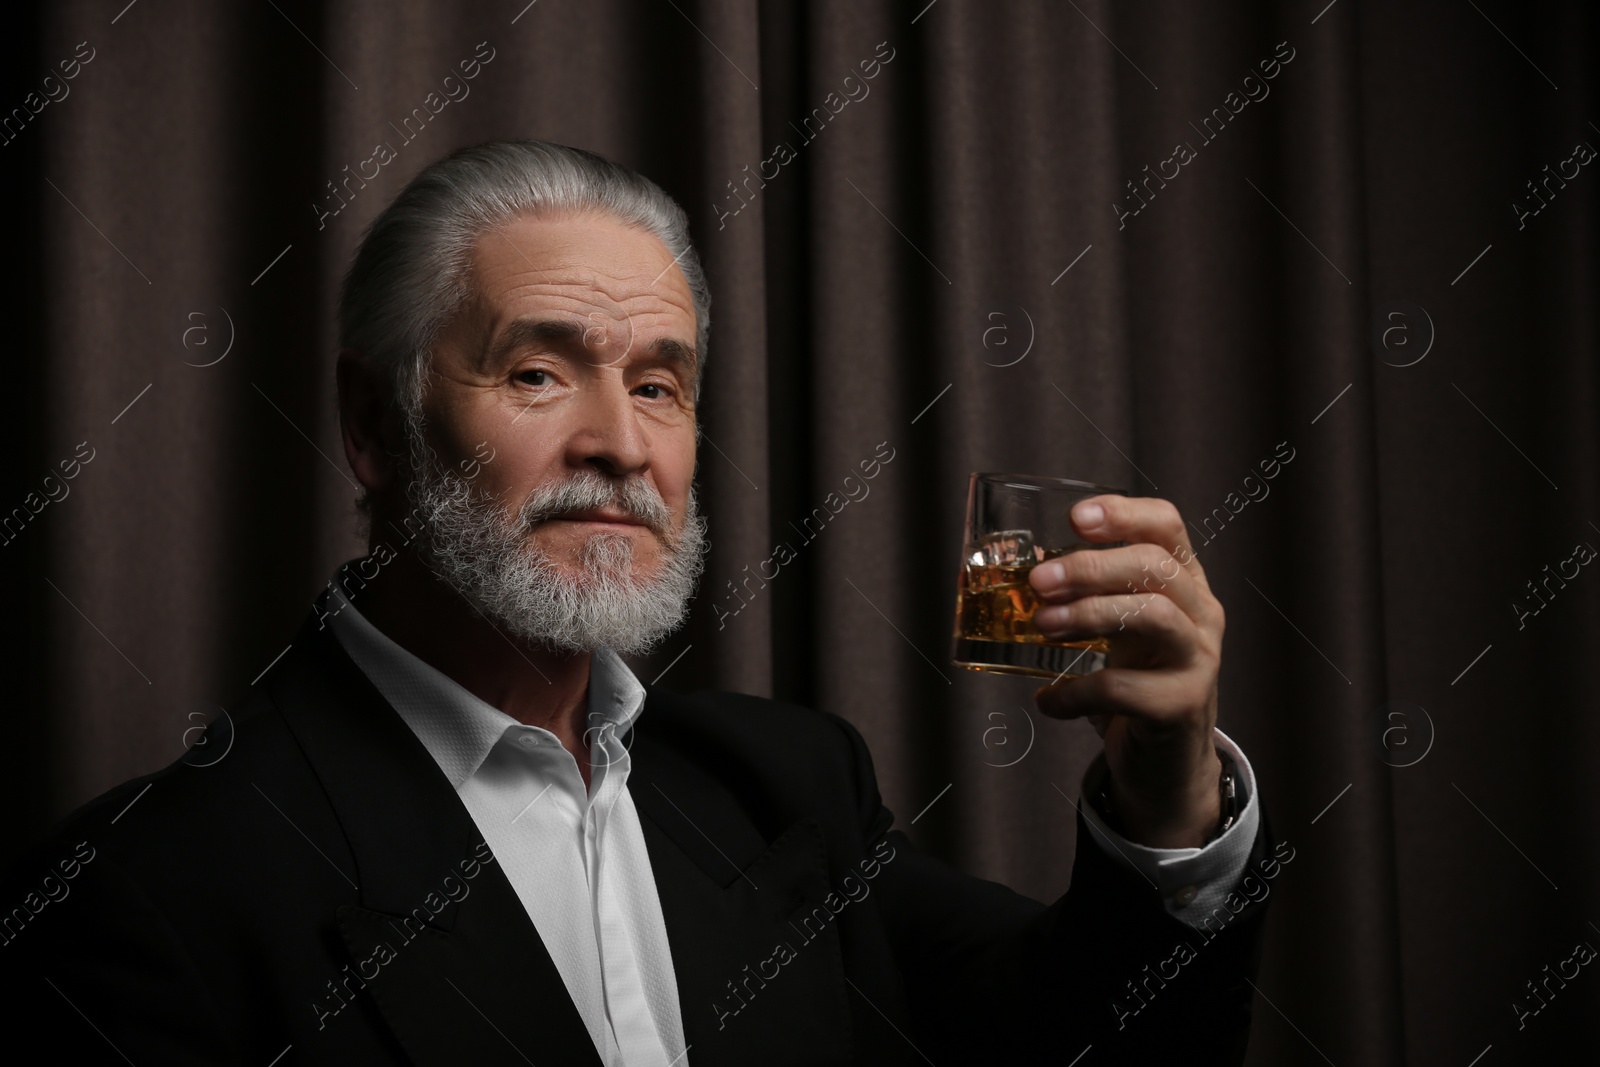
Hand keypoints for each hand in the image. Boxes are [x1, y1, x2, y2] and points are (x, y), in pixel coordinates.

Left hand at [1027, 495, 1224, 848]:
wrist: (1168, 765)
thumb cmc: (1136, 686)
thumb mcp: (1118, 632)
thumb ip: (1086, 600)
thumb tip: (1018, 578)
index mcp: (1184, 584)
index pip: (1168, 527)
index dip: (1125, 514)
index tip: (1076, 518)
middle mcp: (1201, 614)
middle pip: (1156, 567)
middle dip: (1092, 567)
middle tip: (1039, 581)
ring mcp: (1199, 660)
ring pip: (1154, 616)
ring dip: (1089, 614)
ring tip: (1042, 626)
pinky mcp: (1183, 707)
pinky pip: (1125, 690)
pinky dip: (1076, 692)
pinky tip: (1048, 700)